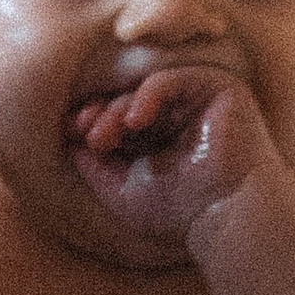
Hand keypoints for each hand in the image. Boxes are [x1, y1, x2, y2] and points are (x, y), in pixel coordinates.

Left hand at [68, 68, 274, 246]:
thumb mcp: (122, 189)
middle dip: (101, 113)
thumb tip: (68, 141)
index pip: (120, 111)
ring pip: (146, 87)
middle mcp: (181, 112)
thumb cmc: (179, 212)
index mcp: (161, 133)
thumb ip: (95, 165)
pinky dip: (148, 94)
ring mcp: (200, 98)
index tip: (72, 133)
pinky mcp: (220, 87)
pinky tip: (134, 121)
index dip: (94, 117)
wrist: (226, 216)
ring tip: (105, 136)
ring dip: (117, 108)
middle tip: (87, 135)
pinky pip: (173, 77)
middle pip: (129, 96)